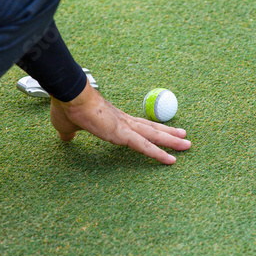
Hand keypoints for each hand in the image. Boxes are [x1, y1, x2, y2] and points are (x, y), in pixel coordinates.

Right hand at [50, 80, 190, 163]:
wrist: (69, 96)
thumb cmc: (68, 108)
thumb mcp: (68, 126)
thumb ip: (70, 133)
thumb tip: (67, 137)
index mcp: (114, 120)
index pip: (138, 125)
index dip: (150, 129)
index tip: (161, 132)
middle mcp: (124, 121)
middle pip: (151, 128)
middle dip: (168, 134)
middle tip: (184, 137)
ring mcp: (125, 127)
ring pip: (154, 136)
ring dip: (172, 142)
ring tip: (187, 145)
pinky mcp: (122, 133)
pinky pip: (144, 146)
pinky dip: (158, 153)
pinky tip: (170, 160)